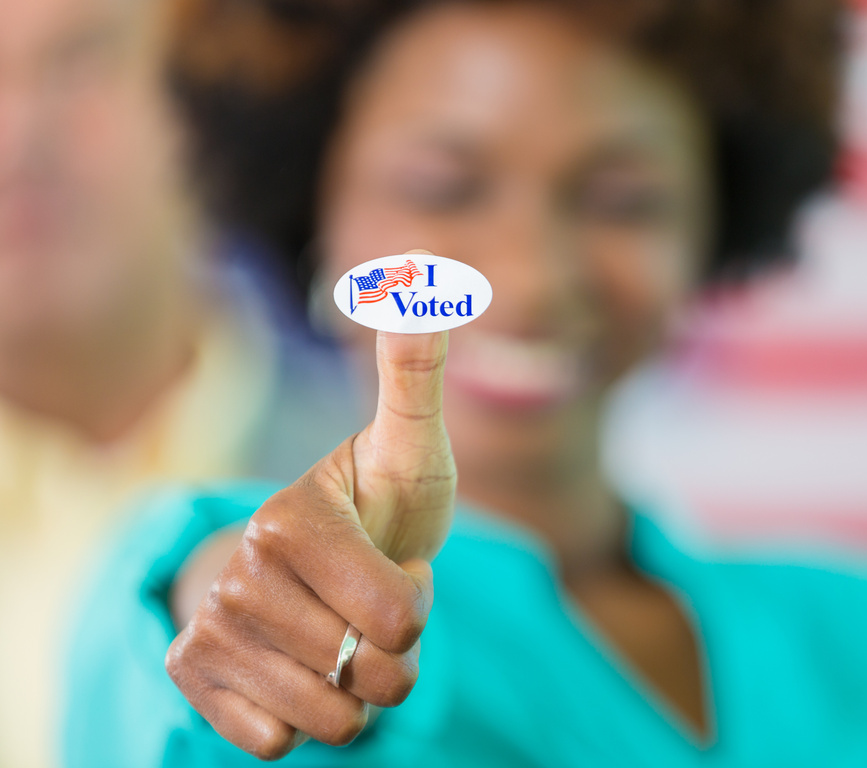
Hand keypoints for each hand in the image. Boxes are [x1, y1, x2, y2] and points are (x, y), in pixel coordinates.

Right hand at [165, 278, 454, 758]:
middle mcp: (238, 571)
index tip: (395, 567)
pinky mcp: (193, 676)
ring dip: (355, 693)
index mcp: (292, 517)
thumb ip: (416, 376)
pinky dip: (303, 721)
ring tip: (342, 638)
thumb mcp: (410, 445)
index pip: (397, 621)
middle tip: (368, 607)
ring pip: (328, 719)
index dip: (415, 607)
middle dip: (390, 656)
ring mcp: (211, 626)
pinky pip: (273, 743)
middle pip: (367, 678)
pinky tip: (296, 671)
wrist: (317, 562)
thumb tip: (419, 277)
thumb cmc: (381, 504)